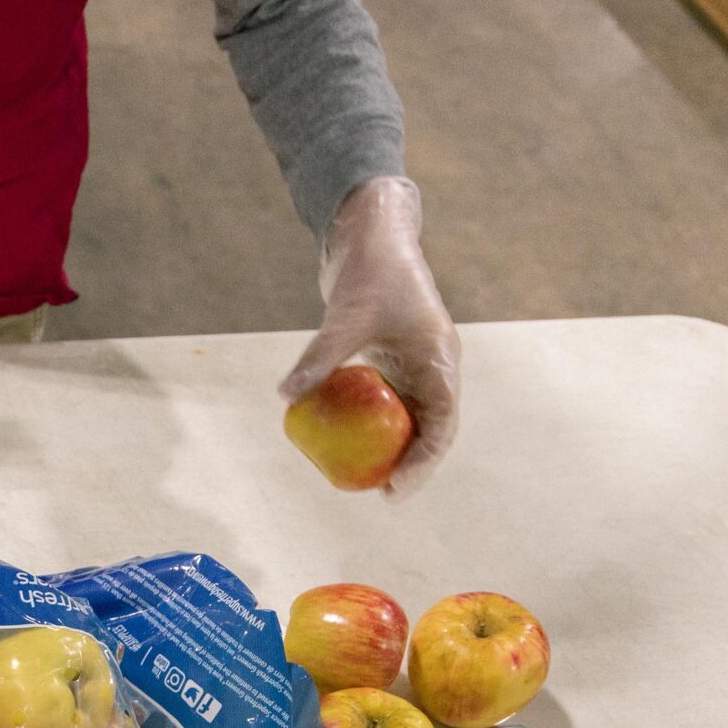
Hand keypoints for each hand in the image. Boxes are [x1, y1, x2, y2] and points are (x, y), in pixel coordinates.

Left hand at [280, 177, 460, 498]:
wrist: (372, 233)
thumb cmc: (369, 270)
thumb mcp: (345, 317)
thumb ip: (319, 358)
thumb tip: (286, 396)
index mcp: (439, 359)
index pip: (442, 423)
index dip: (423, 462)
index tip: (395, 488)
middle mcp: (432, 365)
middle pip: (430, 427)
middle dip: (411, 465)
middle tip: (381, 494)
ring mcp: (413, 362)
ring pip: (410, 417)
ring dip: (394, 447)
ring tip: (367, 478)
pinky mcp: (392, 358)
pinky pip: (388, 400)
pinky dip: (373, 423)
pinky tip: (345, 442)